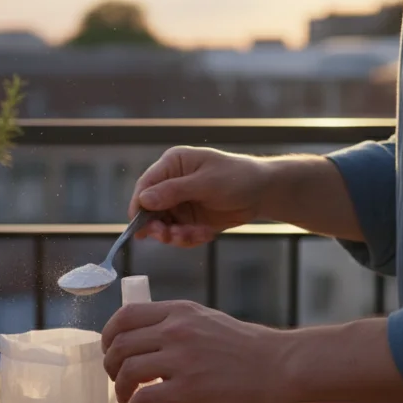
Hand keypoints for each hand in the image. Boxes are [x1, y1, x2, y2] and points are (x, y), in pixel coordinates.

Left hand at [101, 300, 290, 402]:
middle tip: (117, 379)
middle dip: (111, 365)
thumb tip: (148, 343)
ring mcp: (182, 360)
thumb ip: (178, 326)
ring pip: (126, 371)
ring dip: (120, 388)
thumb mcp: (208, 322)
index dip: (109, 335)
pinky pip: (144, 399)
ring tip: (129, 398)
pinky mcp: (189, 389)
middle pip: (120, 345)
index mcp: (180, 312)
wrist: (280, 366)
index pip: (126, 315)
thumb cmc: (248, 349)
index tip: (110, 351)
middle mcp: (176, 331)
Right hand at [128, 146, 268, 247]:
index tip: (140, 227)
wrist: (264, 192)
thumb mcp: (206, 183)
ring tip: (197, 235)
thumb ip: (174, 191)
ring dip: (177, 235)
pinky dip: (190, 238)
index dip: (139, 206)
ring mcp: (180, 203)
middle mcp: (172, 183)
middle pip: (150, 210)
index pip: (145, 186)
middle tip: (170, 236)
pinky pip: (180, 234)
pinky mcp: (190, 219)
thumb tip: (144, 199)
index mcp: (173, 165)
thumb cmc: (237, 177)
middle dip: (160, 226)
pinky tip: (207, 234)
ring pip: (165, 226)